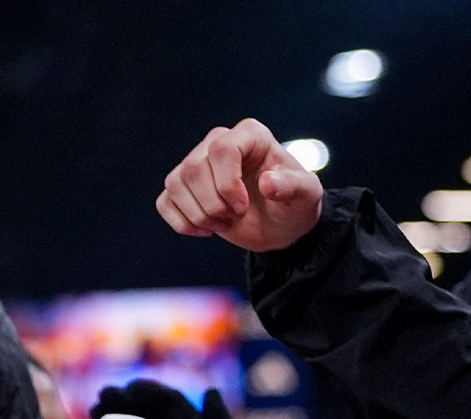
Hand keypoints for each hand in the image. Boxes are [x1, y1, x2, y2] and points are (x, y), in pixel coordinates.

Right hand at [156, 120, 326, 252]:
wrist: (281, 226)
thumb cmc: (295, 205)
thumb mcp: (306, 196)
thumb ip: (292, 187)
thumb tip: (268, 183)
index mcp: (250, 135)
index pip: (221, 149)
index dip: (227, 184)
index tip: (242, 207)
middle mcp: (219, 142)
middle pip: (193, 168)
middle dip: (212, 205)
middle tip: (236, 217)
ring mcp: (198, 163)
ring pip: (176, 184)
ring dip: (198, 215)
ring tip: (224, 224)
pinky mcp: (184, 188)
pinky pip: (165, 201)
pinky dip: (182, 223)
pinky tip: (206, 231)